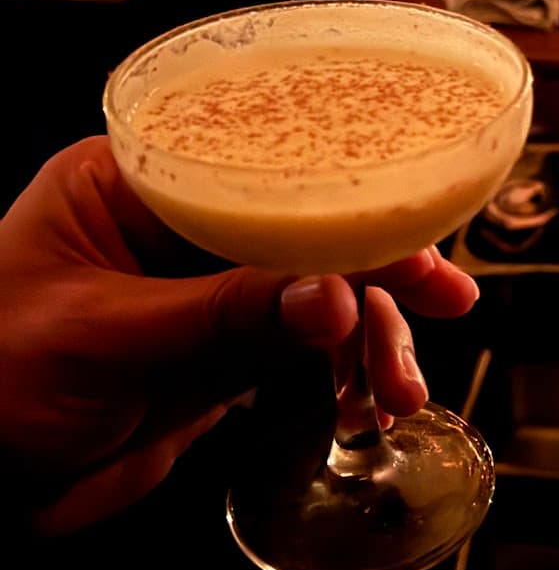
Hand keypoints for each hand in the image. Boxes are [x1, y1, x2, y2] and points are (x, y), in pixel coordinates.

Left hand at [1, 138, 479, 534]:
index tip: (410, 229)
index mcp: (136, 186)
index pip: (260, 169)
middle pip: (306, 230)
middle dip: (376, 271)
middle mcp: (179, 233)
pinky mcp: (219, 360)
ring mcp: (203, 298)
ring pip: (317, 297)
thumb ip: (223, 316)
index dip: (343, 195)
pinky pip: (301, 354)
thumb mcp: (106, 336)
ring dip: (368, 338)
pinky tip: (370, 400)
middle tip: (442, 302)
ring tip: (398, 390)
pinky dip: (342, 375)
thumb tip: (334, 299)